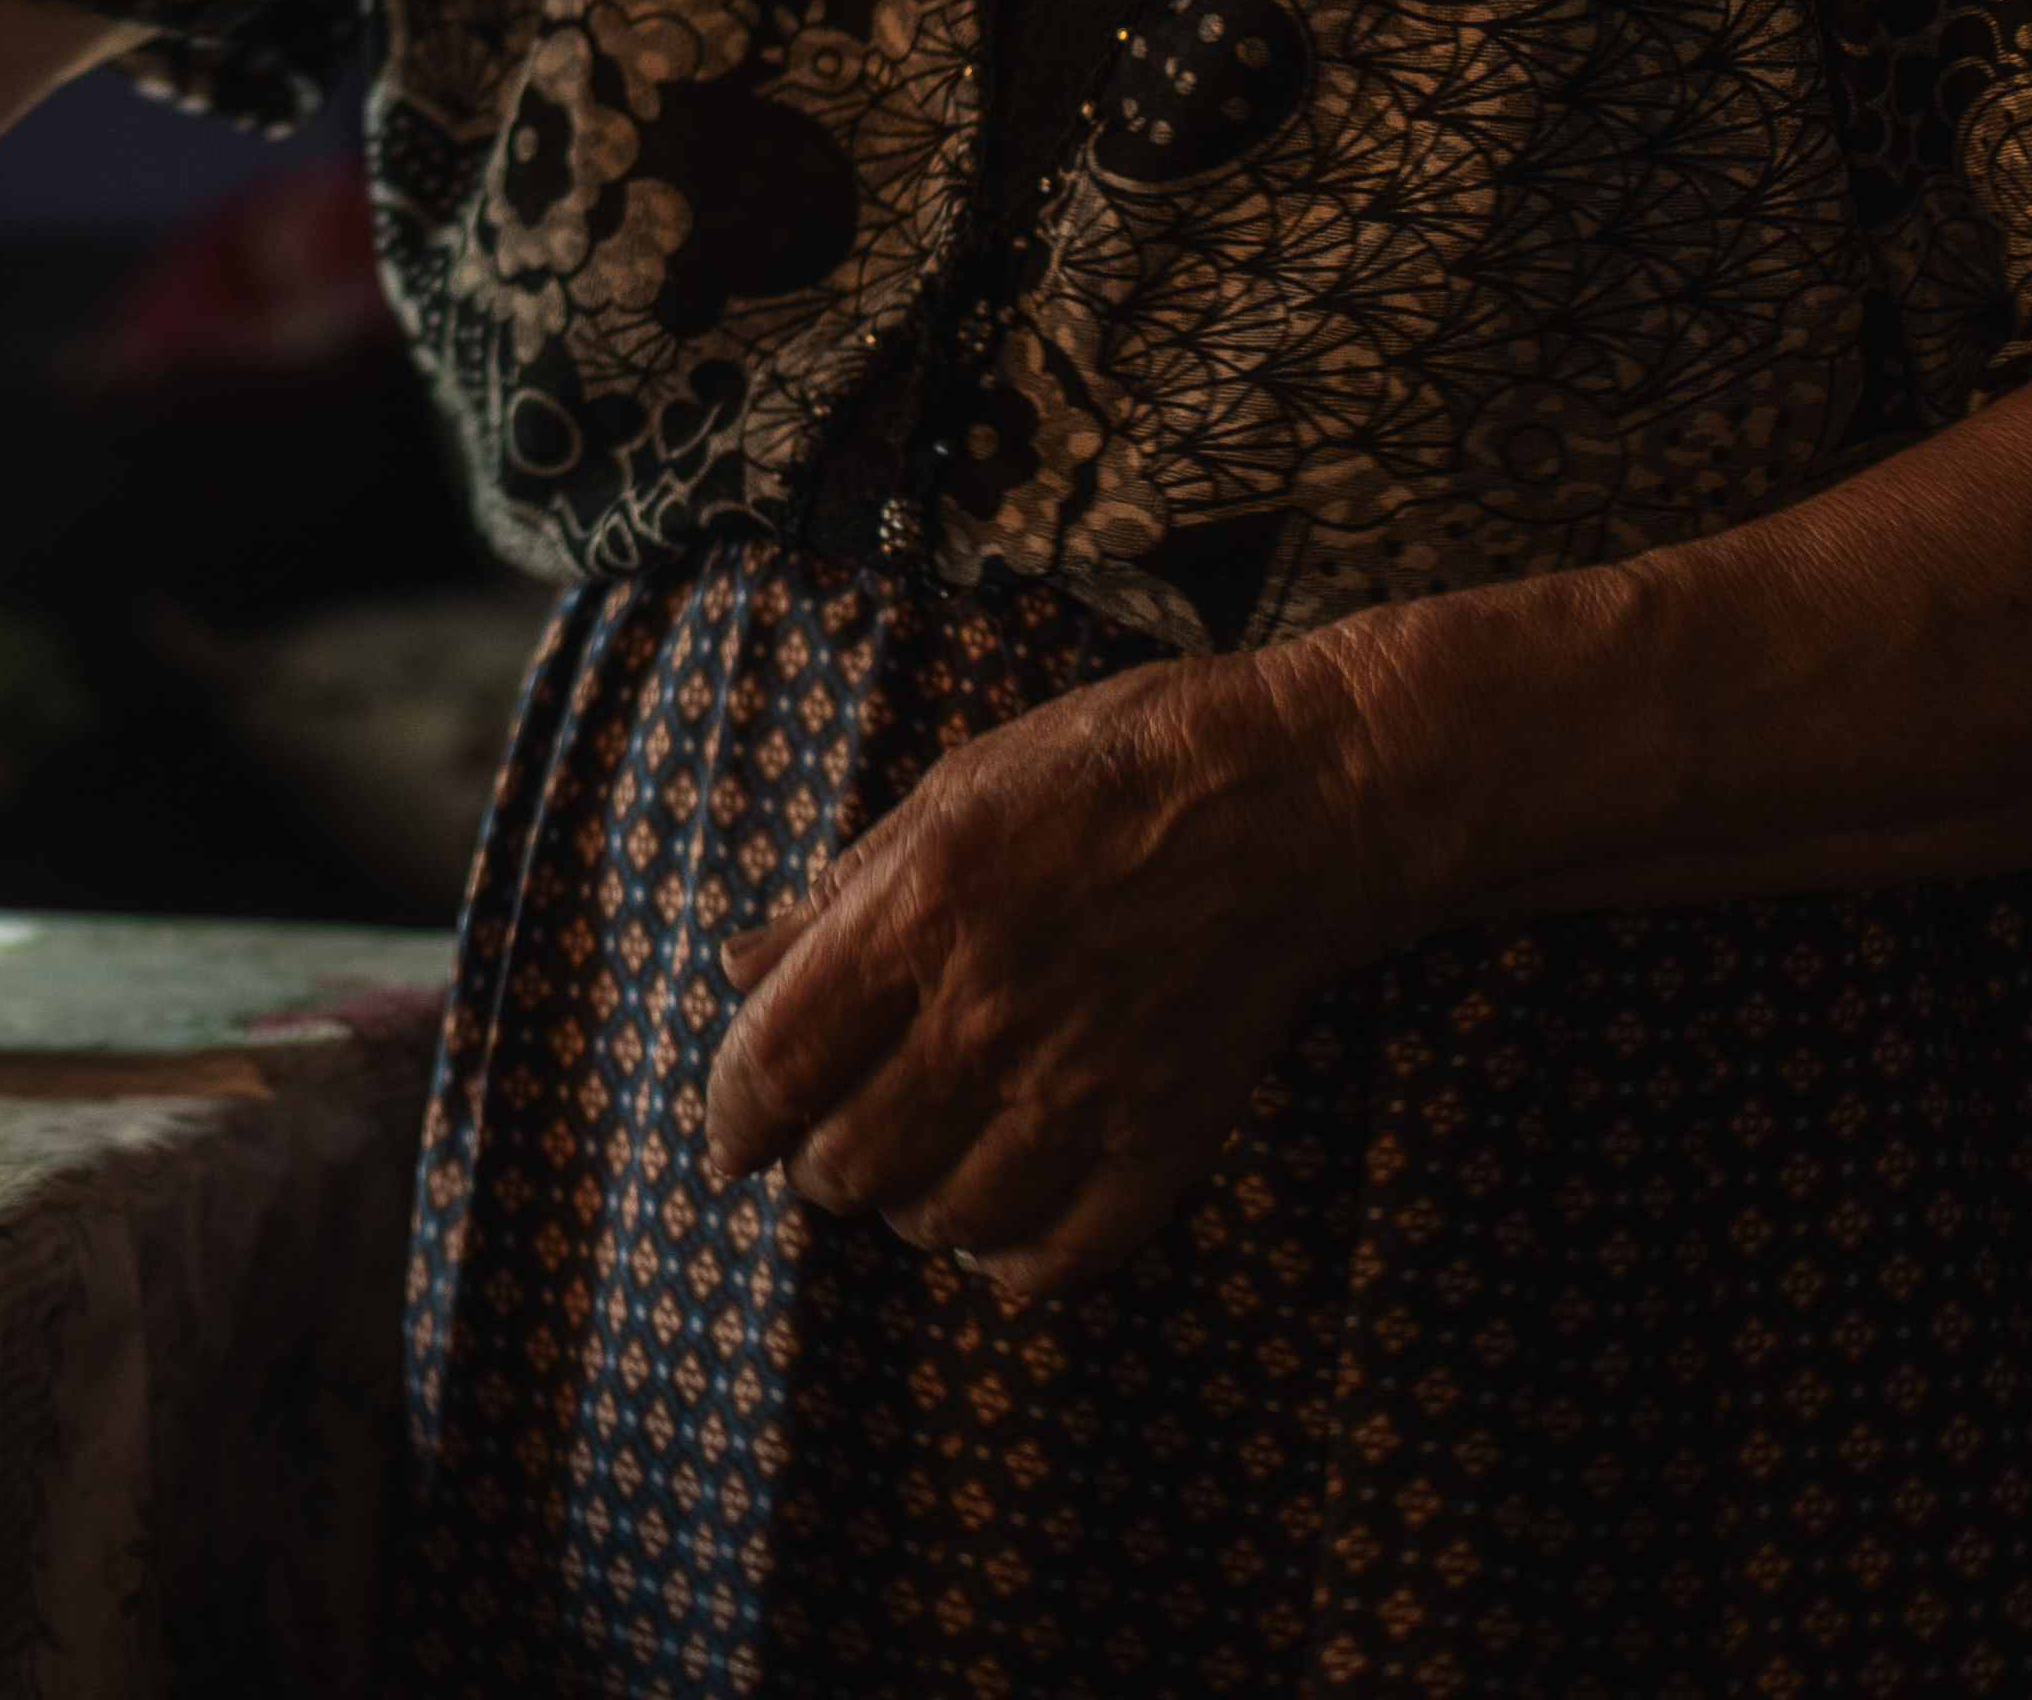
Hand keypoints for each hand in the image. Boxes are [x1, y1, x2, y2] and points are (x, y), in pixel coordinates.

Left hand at [695, 630, 1425, 1299]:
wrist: (1299, 796)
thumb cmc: (1115, 767)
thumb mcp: (950, 789)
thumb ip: (840, 895)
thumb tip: (740, 970)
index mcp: (917, 915)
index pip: (775, 1065)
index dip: (732, 1120)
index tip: (732, 1142)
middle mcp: (986, 1016)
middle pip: (850, 1163)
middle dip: (822, 1168)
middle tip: (833, 1148)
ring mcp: (1082, 1088)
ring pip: (946, 1219)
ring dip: (913, 1212)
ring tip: (920, 1179)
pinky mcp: (1167, 1136)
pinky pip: (1064, 1255)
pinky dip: (1014, 1264)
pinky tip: (1000, 1236)